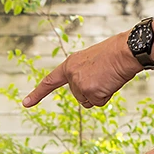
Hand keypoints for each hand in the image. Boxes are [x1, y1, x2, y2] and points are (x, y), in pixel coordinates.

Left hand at [22, 31, 143, 108]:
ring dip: (100, 93)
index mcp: (70, 64)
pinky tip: (111, 82)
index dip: (37, 93)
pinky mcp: (89, 92)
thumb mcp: (92, 61)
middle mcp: (71, 75)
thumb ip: (83, 75)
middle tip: (104, 74)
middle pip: (78, 96)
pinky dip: (107, 96)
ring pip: (88, 101)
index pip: (50, 81)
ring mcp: (78, 84)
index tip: (25, 104)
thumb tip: (88, 97)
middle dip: (93, 90)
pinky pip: (98, 103)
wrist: (127, 50)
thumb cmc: (114, 53)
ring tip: (108, 76)